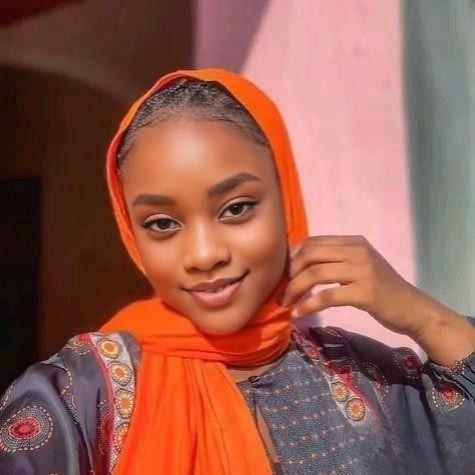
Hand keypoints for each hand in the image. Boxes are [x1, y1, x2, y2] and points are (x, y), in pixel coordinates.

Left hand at [281, 235, 428, 336]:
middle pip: (311, 255)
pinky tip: (300, 313)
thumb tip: (298, 263)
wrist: (412, 308)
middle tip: (283, 291)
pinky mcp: (365, 292)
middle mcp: (357, 251)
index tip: (284, 274)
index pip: (314, 242)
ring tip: (286, 303)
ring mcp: (363, 270)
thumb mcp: (359, 265)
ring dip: (295, 290)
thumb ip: (335, 260)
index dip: (293, 257)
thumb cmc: (381, 288)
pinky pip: (328, 296)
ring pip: (316, 274)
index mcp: (353, 242)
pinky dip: (309, 304)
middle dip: (290, 273)